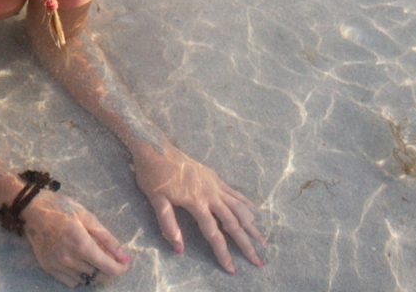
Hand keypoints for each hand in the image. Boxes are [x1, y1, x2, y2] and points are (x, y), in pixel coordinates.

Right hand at [22, 189, 131, 286]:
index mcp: (81, 243)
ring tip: (92, 258)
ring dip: (94, 273)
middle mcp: (69, 259)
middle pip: (99, 276)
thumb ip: (107, 239)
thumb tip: (124, 257)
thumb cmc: (61, 208)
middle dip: (109, 270)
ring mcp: (57, 265)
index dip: (121, 268)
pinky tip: (78, 263)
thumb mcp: (87, 217)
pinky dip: (80, 276)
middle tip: (108, 257)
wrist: (31, 209)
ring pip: (86, 280)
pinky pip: (71, 282)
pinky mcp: (48, 268)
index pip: (108, 268)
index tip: (124, 262)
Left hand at [132, 143, 266, 272]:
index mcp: (196, 202)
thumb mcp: (155, 199)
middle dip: (246, 243)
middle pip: (233, 223)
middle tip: (258, 261)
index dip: (222, 252)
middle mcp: (210, 194)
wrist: (154, 146)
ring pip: (238, 207)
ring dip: (251, 225)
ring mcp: (213, 184)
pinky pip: (233, 192)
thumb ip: (168, 223)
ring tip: (262, 240)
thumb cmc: (152, 174)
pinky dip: (245, 204)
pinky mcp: (213, 176)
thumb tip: (179, 249)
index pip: (213, 233)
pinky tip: (253, 211)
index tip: (232, 269)